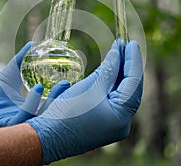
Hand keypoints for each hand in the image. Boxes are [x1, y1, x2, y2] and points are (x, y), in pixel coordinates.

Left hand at [0, 42, 68, 132]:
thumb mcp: (9, 75)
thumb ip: (20, 61)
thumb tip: (33, 44)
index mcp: (30, 108)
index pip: (49, 103)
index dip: (60, 94)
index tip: (69, 80)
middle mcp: (27, 118)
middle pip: (49, 111)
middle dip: (61, 99)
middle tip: (69, 83)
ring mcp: (19, 123)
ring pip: (40, 115)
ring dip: (51, 100)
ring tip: (60, 84)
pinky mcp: (7, 126)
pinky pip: (23, 117)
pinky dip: (32, 103)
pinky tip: (38, 89)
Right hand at [28, 40, 142, 163]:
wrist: (46, 138)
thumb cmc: (66, 113)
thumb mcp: (89, 88)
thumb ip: (108, 69)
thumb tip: (118, 51)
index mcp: (122, 117)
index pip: (134, 82)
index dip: (133, 60)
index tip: (130, 42)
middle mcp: (121, 122)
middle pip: (129, 87)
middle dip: (127, 65)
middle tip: (124, 44)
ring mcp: (112, 123)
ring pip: (121, 92)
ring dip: (119, 72)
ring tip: (118, 51)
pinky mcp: (103, 120)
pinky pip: (112, 98)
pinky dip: (111, 82)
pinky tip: (110, 68)